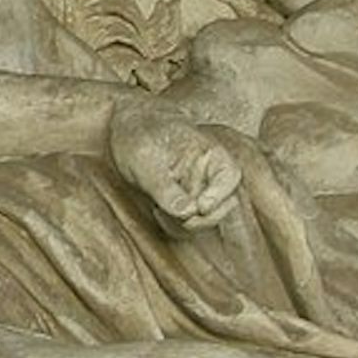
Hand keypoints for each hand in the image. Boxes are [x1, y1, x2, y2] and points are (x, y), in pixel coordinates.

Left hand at [108, 101, 241, 236]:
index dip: (220, 195)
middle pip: (222, 206)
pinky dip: (174, 225)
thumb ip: (164, 186)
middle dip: (203, 220)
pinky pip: (187, 224)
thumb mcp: (144, 157)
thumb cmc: (137, 134)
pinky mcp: (184, 203)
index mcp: (209, 153)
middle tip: (179, 218)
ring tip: (159, 211)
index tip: (201, 206)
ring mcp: (197, 190)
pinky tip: (157, 213)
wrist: (126, 131)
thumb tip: (186, 212)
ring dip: (184, 225)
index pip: (230, 176)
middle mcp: (209, 174)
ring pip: (205, 220)